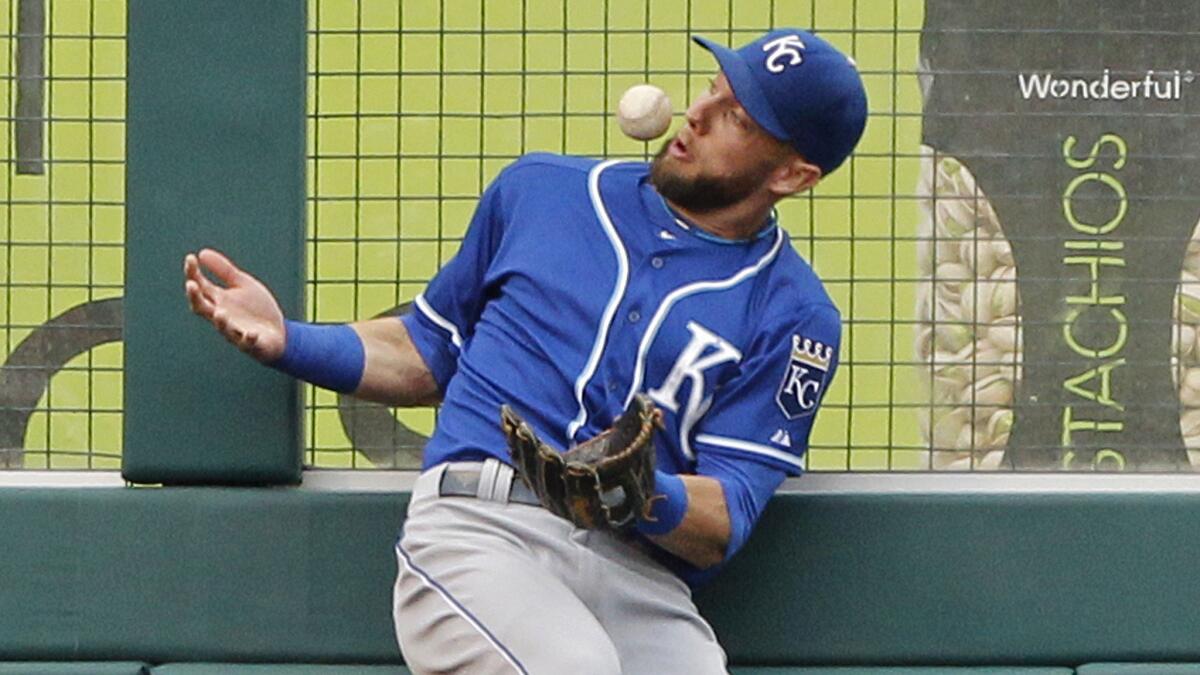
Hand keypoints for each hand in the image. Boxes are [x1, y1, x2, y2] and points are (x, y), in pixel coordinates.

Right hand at [184, 248, 285, 362]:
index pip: (200, 286)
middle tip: (191, 285)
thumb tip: (201, 252)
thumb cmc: (256, 308)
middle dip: (195, 297)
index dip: (193, 273)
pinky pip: (247, 342)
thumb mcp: (243, 284)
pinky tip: (252, 333)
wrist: (278, 331)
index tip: (190, 258)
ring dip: (221, 321)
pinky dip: (248, 338)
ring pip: (223, 328)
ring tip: (220, 312)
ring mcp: (235, 331)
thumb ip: (224, 271)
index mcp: (218, 300)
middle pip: (202, 308)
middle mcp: (222, 316)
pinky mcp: (251, 343)